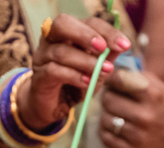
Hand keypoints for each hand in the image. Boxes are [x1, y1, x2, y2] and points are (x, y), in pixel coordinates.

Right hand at [17, 14, 130, 130]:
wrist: (53, 108)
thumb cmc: (74, 85)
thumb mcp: (95, 71)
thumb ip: (106, 58)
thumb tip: (119, 47)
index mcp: (67, 34)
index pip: (87, 22)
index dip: (107, 31)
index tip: (124, 45)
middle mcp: (51, 40)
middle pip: (62, 24)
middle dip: (86, 35)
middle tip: (103, 48)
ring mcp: (42, 57)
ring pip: (61, 51)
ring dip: (85, 61)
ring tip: (102, 71)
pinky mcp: (38, 76)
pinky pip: (54, 70)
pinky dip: (74, 75)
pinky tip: (87, 81)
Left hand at [99, 71, 163, 147]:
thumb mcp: (160, 88)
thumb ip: (136, 77)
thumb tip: (109, 71)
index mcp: (154, 95)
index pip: (120, 80)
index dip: (111, 78)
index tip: (111, 80)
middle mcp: (146, 116)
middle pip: (108, 100)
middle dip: (109, 96)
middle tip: (113, 97)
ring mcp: (139, 136)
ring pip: (105, 119)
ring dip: (107, 114)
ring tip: (116, 113)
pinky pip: (105, 137)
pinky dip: (106, 130)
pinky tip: (115, 127)